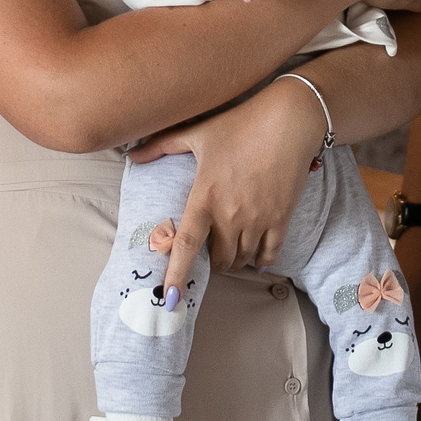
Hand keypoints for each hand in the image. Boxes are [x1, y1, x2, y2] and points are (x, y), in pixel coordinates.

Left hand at [129, 78, 328, 281]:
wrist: (289, 121)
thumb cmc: (240, 123)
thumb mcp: (197, 132)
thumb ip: (161, 146)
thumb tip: (131, 155)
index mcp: (205, 197)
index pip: (186, 246)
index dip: (176, 275)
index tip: (170, 300)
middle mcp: (231, 214)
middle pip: (218, 260)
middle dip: (211, 263)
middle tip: (208, 253)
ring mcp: (258, 219)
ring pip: (242, 260)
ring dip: (234, 261)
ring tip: (230, 250)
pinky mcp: (281, 218)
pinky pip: (269, 254)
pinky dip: (260, 260)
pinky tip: (256, 256)